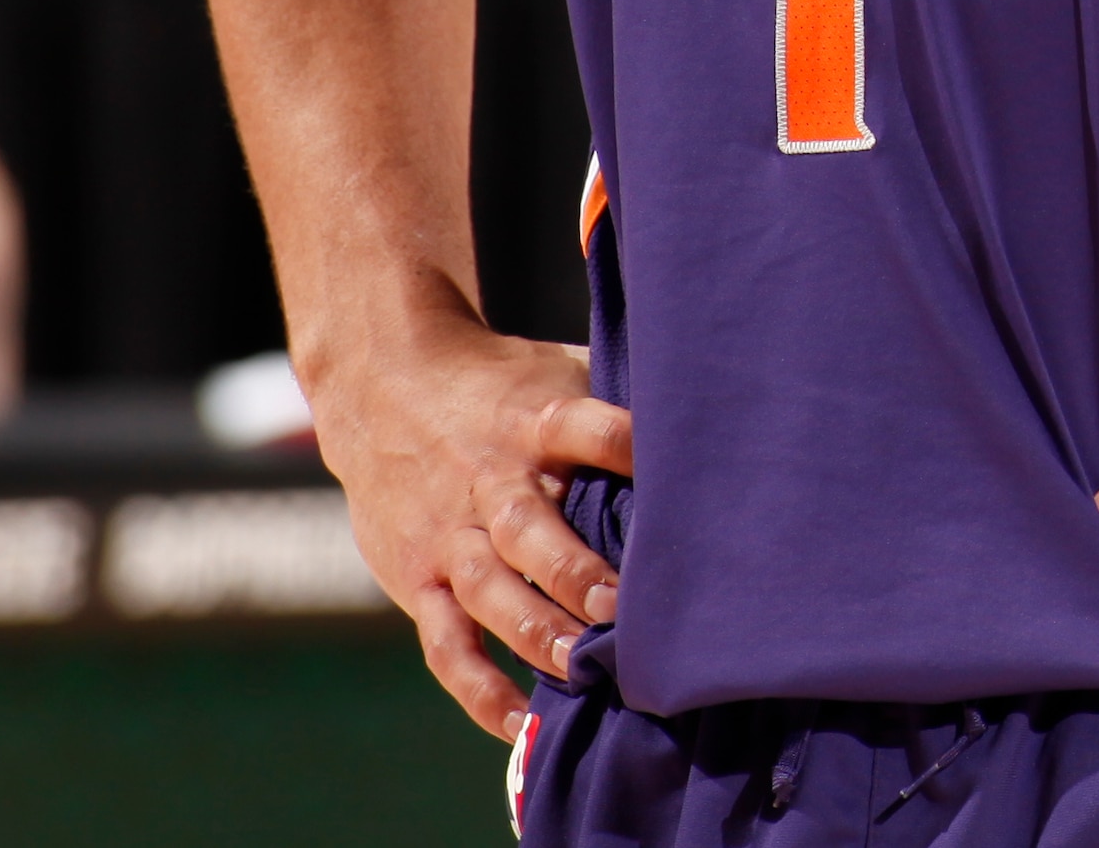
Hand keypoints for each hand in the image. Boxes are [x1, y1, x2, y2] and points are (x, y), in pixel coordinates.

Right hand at [310, 310, 633, 736]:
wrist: (383, 385)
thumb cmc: (503, 390)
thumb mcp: (557, 373)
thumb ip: (615, 409)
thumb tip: (715, 436)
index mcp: (535, 420)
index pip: (586, 428)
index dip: (625, 448)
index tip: (672, 478)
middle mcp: (490, 481)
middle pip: (528, 528)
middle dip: (575, 571)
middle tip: (623, 608)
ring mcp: (449, 534)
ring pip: (489, 589)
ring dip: (535, 632)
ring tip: (581, 667)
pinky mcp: (418, 578)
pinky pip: (448, 643)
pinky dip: (481, 689)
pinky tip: (520, 725)